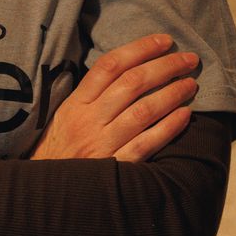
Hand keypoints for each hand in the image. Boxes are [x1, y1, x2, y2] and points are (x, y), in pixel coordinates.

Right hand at [34, 34, 199, 161]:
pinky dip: (168, 127)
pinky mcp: (114, 167)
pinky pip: (146, 144)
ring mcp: (101, 145)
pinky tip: (186, 115)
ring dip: (172, 94)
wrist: (45, 195)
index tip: (164, 40)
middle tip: (189, 59)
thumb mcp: (64, 117)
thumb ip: (92, 94)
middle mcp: (88, 121)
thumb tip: (130, 68)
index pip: (109, 65)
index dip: (140, 48)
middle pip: (132, 83)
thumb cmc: (59, 150)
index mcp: (75, 104)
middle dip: (165, 66)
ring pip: (143, 111)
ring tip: (191, 84)